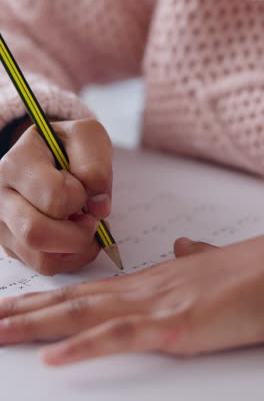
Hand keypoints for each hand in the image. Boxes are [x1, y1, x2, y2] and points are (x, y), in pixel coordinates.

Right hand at [0, 118, 112, 274]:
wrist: (49, 154)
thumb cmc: (67, 147)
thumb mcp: (88, 137)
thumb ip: (96, 166)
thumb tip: (99, 207)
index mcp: (17, 163)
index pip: (52, 196)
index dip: (80, 197)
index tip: (84, 188)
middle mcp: (1, 195)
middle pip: (35, 233)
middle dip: (78, 234)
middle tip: (91, 219)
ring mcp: (3, 224)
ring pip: (41, 258)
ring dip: (76, 249)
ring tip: (85, 226)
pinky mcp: (13, 245)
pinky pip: (45, 266)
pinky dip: (72, 258)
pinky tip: (77, 237)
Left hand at [0, 235, 263, 364]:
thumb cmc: (243, 274)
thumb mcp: (209, 268)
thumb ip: (190, 259)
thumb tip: (182, 247)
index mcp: (145, 285)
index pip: (82, 293)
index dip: (42, 301)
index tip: (11, 308)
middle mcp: (140, 292)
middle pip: (70, 302)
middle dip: (22, 313)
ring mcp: (154, 307)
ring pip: (83, 315)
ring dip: (35, 325)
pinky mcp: (175, 325)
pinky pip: (121, 337)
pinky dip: (85, 347)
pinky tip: (53, 358)